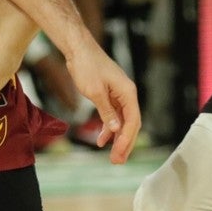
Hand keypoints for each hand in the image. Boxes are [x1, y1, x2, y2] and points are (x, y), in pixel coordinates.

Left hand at [64, 41, 139, 162]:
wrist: (78, 48)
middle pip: (131, 123)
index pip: (133, 120)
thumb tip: (116, 129)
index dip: (127, 139)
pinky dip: (108, 128)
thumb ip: (107, 112)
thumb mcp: (95, 91)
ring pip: (122, 121)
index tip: (119, 154)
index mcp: (128, 92)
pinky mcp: (109, 94)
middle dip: (125, 143)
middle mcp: (127, 94)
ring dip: (117, 139)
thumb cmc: (86, 66)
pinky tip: (102, 139)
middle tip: (117, 161)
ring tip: (112, 156)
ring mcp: (118, 94)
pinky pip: (113, 115)